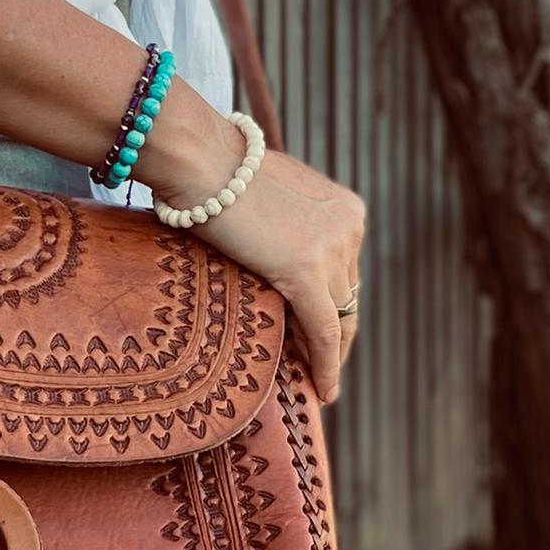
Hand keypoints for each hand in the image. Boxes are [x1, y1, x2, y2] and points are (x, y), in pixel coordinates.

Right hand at [146, 115, 363, 404]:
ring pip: (337, 317)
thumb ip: (283, 224)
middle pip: (347, 295)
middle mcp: (348, 227)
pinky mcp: (306, 272)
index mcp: (344, 207)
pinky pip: (324, 330)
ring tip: (316, 384)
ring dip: (328, 353)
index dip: (336, 304)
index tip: (328, 333)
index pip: (346, 270)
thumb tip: (270, 247)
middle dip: (339, 333)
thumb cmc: (215, 170)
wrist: (200, 159)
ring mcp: (331, 249)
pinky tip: (323, 391)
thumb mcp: (269, 200)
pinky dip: (327, 364)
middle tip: (324, 368)